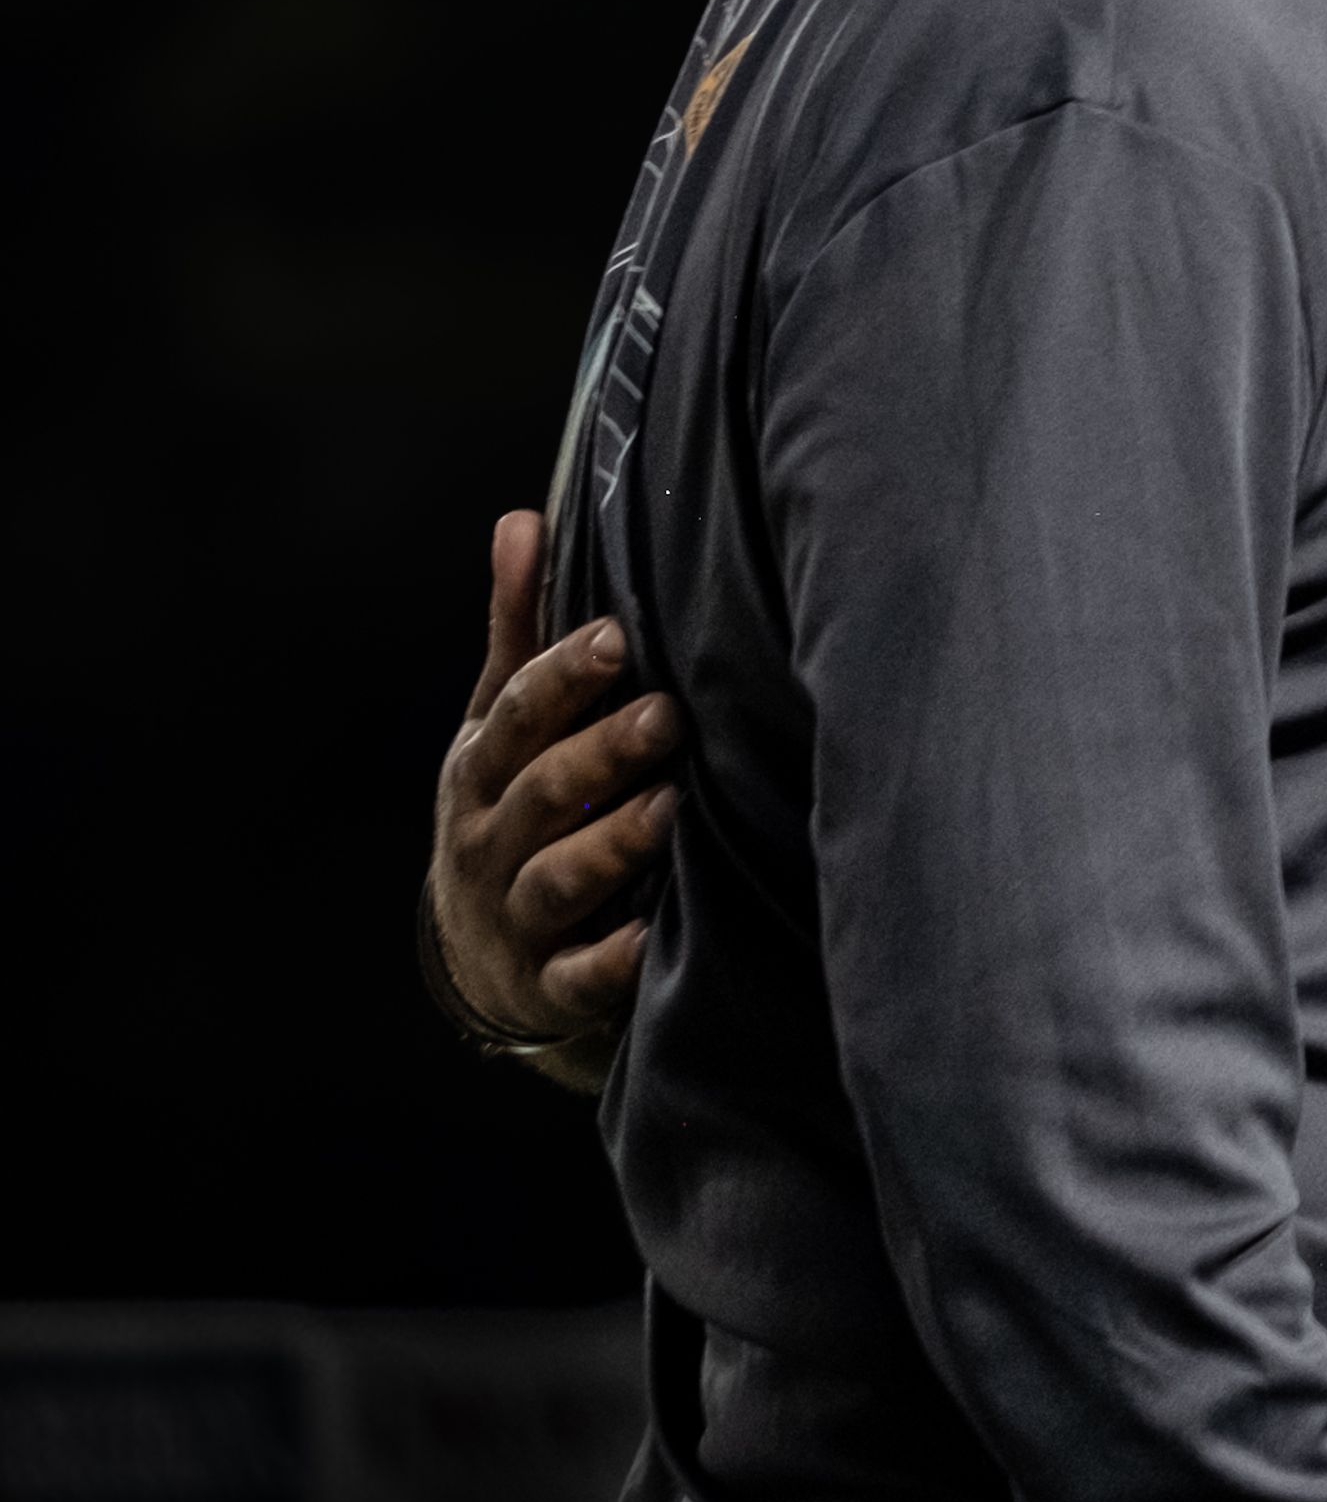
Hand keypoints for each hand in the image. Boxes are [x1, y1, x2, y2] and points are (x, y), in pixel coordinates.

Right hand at [427, 508, 675, 1050]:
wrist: (479, 951)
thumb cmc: (512, 803)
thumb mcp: (500, 722)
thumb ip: (519, 628)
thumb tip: (522, 518)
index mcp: (481, 766)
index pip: (517, 713)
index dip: (563, 675)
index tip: (618, 635)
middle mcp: (489, 838)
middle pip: (541, 791)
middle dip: (600, 753)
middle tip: (666, 715)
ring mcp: (515, 914)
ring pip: (558, 878)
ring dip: (611, 845)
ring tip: (671, 808)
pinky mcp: (547, 982)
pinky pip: (578, 976)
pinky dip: (611, 961)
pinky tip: (652, 938)